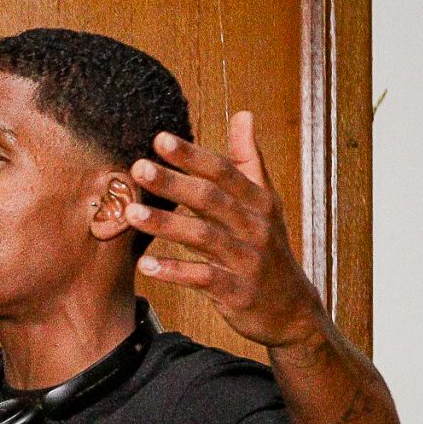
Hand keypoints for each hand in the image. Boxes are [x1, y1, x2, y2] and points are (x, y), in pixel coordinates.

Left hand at [130, 114, 325, 349]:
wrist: (291, 309)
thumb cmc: (267, 248)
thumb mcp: (265, 202)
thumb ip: (249, 159)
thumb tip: (243, 114)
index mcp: (259, 201)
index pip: (224, 172)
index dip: (193, 155)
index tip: (159, 138)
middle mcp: (255, 227)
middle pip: (211, 199)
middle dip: (174, 183)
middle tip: (137, 168)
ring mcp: (248, 260)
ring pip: (205, 237)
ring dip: (167, 224)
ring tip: (131, 213)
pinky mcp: (238, 292)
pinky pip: (204, 279)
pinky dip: (175, 272)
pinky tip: (145, 264)